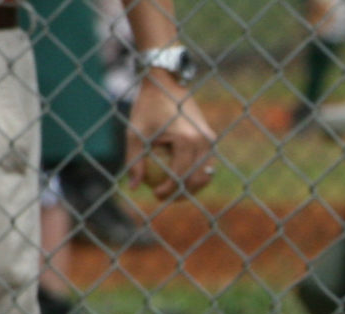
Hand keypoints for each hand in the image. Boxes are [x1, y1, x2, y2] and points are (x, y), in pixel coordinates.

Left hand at [129, 73, 217, 200]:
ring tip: (173, 191)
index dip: (168, 190)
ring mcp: (210, 140)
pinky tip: (180, 179)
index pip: (180, 176)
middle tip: (164, 197)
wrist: (165, 84)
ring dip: (191, 187)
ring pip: (205, 175)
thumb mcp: (134, 134)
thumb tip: (134, 188)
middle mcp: (203, 141)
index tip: (155, 195)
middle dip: (182, 194)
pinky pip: (206, 164)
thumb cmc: (146, 108)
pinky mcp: (210, 138)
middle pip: (197, 180)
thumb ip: (134, 162)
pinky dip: (195, 175)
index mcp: (186, 140)